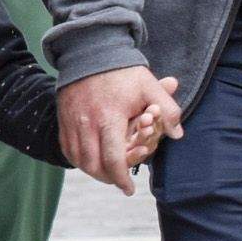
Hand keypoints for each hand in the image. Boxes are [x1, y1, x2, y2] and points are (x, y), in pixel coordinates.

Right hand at [59, 67, 181, 193]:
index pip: (113, 159)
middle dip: (107, 179)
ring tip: (108, 174)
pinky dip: (79, 160)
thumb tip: (178, 134)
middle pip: (93, 166)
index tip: (129, 189)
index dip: (121, 178)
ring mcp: (71, 122)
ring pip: (78, 160)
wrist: (90, 51)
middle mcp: (86, 123)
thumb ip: (167, 110)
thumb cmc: (123, 71)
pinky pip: (67, 149)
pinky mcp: (63, 119)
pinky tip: (91, 161)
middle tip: (119, 183)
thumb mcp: (149, 86)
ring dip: (93, 171)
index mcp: (109, 118)